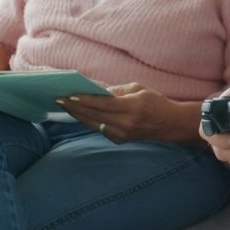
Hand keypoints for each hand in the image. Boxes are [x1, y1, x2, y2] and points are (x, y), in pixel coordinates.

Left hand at [57, 82, 200, 143]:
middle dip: (75, 107)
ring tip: (65, 106)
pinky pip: (100, 129)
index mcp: (132, 107)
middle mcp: (126, 123)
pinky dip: (89, 121)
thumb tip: (98, 92)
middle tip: (59, 100)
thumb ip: (118, 91)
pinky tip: (80, 114)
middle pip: (94, 115)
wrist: (170, 124)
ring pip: (93, 124)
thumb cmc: (156, 102)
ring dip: (78, 115)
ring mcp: (122, 134)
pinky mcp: (120, 140)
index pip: (103, 104)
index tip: (69, 95)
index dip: (85, 100)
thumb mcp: (139, 89)